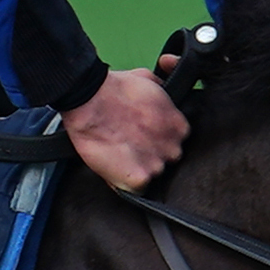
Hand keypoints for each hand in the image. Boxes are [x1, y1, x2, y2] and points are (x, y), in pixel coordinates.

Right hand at [61, 64, 188, 191]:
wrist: (90, 99)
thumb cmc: (115, 87)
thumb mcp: (150, 80)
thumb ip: (163, 95)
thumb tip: (164, 91)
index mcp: (179, 126)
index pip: (175, 142)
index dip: (159, 139)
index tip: (144, 136)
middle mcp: (172, 147)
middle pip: (166, 160)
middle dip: (151, 154)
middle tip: (129, 145)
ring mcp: (156, 164)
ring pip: (152, 175)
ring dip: (138, 168)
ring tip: (119, 155)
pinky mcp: (139, 178)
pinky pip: (136, 189)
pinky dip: (125, 182)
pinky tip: (115, 167)